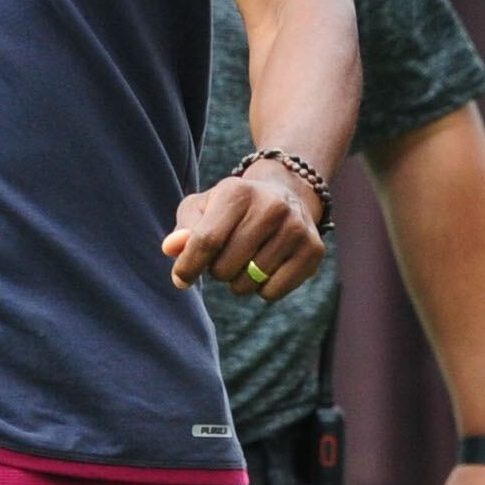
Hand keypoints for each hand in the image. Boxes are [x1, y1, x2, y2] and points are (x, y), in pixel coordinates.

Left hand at [165, 160, 331, 303]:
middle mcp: (271, 207)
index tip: (181, 279)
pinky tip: (267, 267)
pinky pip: (272, 292)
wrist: (286, 193)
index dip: (188, 266)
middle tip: (225, 256)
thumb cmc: (233, 207)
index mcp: (237, 192)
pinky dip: (262, 289)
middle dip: (216, 270)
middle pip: (224, 267)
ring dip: (238, 281)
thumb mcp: (203, 208)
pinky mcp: (313, 250)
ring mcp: (295, 229)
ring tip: (246, 259)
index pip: (205, 241)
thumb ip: (184, 229)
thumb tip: (171, 248)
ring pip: (248, 283)